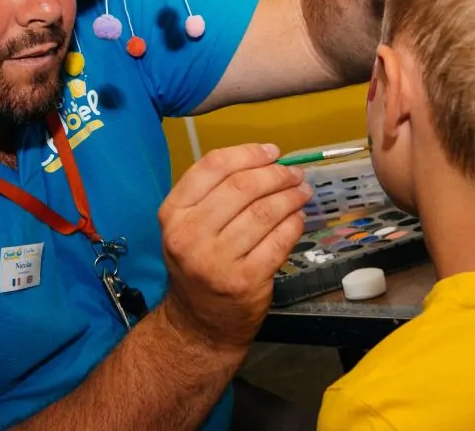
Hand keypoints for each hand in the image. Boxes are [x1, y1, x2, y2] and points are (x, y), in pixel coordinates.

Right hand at [158, 144, 310, 350]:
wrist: (199, 322)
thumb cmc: (198, 263)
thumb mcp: (188, 225)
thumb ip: (214, 193)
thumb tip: (266, 160)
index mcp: (173, 213)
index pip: (213, 167)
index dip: (248, 153)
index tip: (271, 152)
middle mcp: (189, 235)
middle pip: (242, 186)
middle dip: (275, 174)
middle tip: (293, 174)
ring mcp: (216, 260)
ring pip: (264, 212)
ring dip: (290, 197)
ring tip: (301, 192)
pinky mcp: (245, 280)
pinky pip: (278, 240)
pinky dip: (294, 224)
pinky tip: (298, 217)